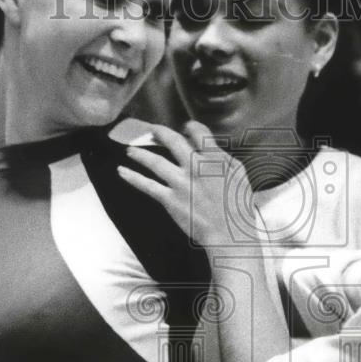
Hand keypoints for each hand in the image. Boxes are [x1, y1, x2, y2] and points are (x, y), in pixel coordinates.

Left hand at [118, 121, 258, 249]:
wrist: (229, 234)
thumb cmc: (237, 207)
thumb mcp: (239, 175)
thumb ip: (223, 158)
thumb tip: (210, 146)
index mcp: (214, 159)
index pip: (198, 132)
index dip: (190, 127)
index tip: (186, 128)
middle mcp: (194, 167)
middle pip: (172, 141)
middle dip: (160, 132)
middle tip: (153, 130)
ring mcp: (180, 183)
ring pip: (154, 162)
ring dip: (140, 153)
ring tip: (130, 150)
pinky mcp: (169, 199)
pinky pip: (147, 186)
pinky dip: (132, 177)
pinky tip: (121, 171)